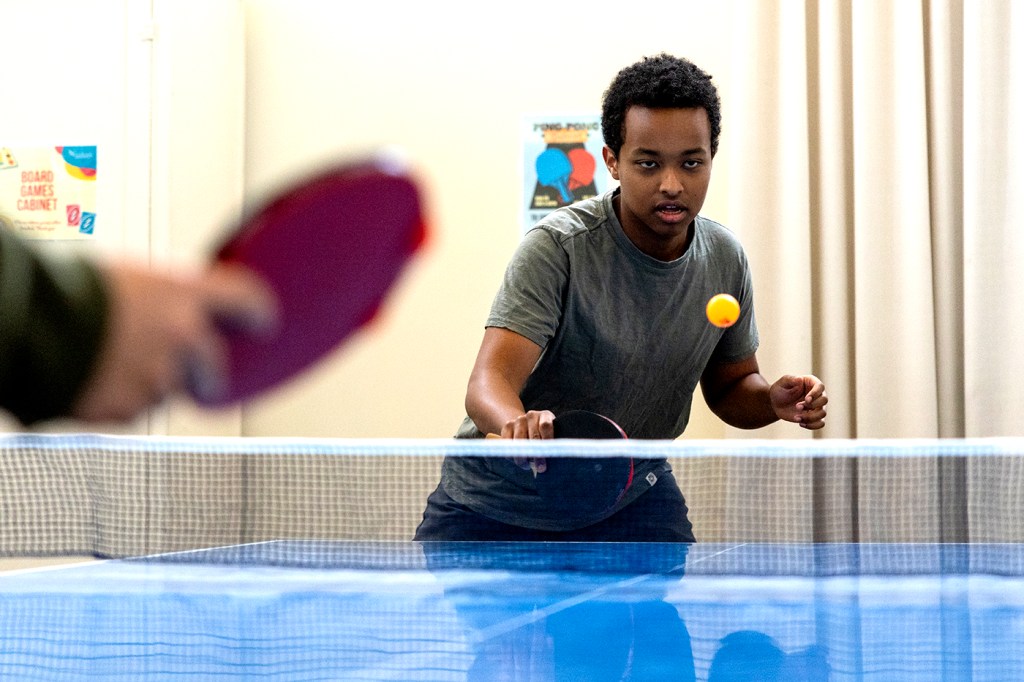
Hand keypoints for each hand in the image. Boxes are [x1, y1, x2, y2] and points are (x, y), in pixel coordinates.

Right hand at [71, 261, 278, 421]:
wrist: (27, 326)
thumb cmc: (66, 290)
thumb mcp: (124, 277)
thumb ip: (157, 299)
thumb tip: (166, 311)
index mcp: (182, 294)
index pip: (245, 299)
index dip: (258, 312)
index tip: (265, 322)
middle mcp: (182, 338)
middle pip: (214, 365)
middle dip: (208, 373)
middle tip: (199, 374)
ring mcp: (158, 378)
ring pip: (167, 389)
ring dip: (149, 382)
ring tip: (104, 360)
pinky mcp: (129, 410)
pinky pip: (133, 408)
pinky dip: (118, 399)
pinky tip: (90, 379)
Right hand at [498, 409, 554, 473]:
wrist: (526, 425)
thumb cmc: (543, 435)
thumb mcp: (552, 434)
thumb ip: (553, 444)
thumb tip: (555, 458)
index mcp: (545, 415)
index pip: (545, 426)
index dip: (547, 440)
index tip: (549, 455)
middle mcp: (531, 415)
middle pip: (534, 436)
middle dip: (537, 454)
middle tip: (541, 468)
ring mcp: (518, 420)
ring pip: (520, 440)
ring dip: (523, 456)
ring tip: (527, 466)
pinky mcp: (507, 426)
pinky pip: (508, 442)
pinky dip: (512, 454)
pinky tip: (518, 461)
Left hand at [769, 374, 827, 429]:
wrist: (776, 403)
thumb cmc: (780, 390)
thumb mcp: (782, 383)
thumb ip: (790, 380)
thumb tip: (799, 379)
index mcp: (811, 383)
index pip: (820, 387)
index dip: (815, 394)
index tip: (807, 400)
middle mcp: (817, 395)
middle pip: (824, 400)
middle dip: (811, 405)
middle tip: (797, 406)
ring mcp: (816, 406)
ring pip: (823, 413)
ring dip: (810, 417)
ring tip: (796, 417)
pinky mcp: (814, 417)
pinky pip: (821, 423)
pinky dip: (812, 425)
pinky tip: (801, 423)